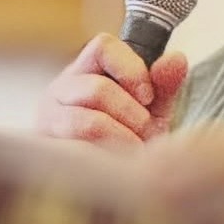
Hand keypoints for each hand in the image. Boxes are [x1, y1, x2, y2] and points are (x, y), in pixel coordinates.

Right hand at [36, 34, 188, 148]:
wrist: (108, 175)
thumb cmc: (130, 135)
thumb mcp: (152, 108)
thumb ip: (164, 84)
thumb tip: (176, 58)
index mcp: (89, 69)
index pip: (103, 47)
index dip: (130, 69)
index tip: (148, 97)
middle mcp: (63, 87)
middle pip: (97, 89)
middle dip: (130, 113)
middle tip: (147, 131)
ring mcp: (50, 117)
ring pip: (87, 121)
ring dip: (121, 136)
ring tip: (135, 148)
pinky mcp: (48, 146)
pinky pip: (78, 148)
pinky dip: (108, 153)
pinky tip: (119, 160)